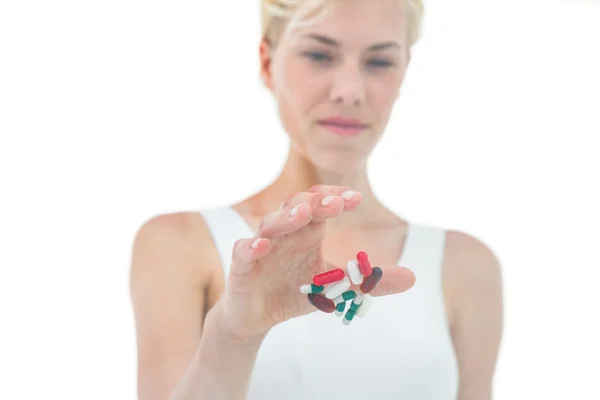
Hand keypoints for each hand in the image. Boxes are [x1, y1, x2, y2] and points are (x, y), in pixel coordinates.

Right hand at [212, 185, 415, 341]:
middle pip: (296, 207)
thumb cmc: (294, 292)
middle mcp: (285, 234)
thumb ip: (369, 281)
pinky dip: (251, 247)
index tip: (355, 199)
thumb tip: (412, 277)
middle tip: (336, 203)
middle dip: (316, 202)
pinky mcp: (241, 267)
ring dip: (286, 217)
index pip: (320, 205)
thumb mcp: (336, 288)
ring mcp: (262, 247)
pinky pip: (243, 251)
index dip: (335, 198)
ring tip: (303, 214)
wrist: (257, 318)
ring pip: (271, 224)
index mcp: (307, 233)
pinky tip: (261, 246)